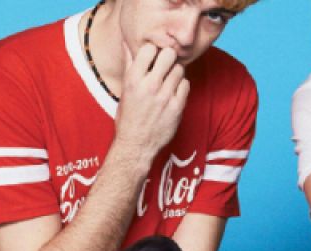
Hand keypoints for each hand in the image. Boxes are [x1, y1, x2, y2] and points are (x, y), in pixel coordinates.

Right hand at [114, 43, 189, 157]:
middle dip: (168, 58)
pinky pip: (186, 85)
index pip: (149, 48)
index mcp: (133, 80)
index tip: (153, 58)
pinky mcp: (177, 107)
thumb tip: (127, 44)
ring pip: (179, 69)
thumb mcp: (124, 90)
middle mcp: (149, 86)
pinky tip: (173, 93)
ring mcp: (165, 96)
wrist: (136, 145)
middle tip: (165, 66)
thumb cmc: (128, 118)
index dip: (153, 51)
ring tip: (169, 81)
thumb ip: (129, 66)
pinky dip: (181, 86)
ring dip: (175, 73)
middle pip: (169, 54)